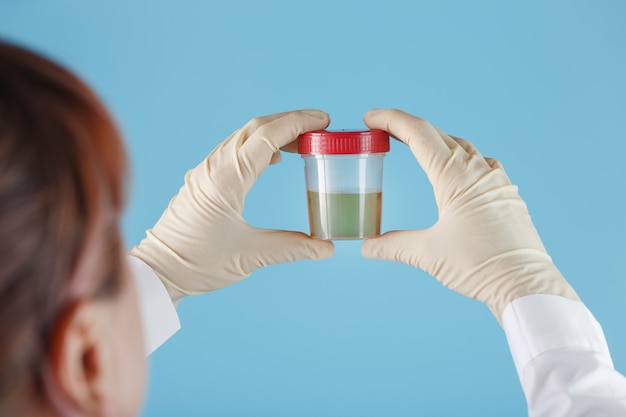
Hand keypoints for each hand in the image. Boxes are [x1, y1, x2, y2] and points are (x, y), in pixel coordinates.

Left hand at [130, 110, 334, 304]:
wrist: (157, 271)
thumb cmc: (196, 263)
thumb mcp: (249, 256)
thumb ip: (292, 248)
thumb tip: (326, 248)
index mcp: (226, 180)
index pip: (267, 137)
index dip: (297, 124)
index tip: (323, 121)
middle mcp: (214, 167)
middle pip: (256, 128)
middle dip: (290, 121)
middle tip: (320, 125)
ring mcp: (206, 171)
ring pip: (244, 136)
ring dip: (274, 131)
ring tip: (302, 140)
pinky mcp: (203, 180)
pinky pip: (234, 150)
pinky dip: (259, 145)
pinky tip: (274, 159)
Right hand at [361, 109, 578, 320]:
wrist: (526, 284)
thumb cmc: (480, 266)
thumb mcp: (428, 254)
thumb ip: (393, 246)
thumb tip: (367, 247)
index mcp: (455, 176)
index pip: (418, 133)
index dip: (391, 120)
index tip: (371, 117)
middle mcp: (478, 170)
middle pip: (437, 134)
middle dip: (407, 128)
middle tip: (383, 130)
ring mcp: (496, 179)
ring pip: (461, 146)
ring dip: (434, 141)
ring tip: (415, 146)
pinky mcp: (506, 193)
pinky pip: (480, 163)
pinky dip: (459, 157)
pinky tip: (455, 171)